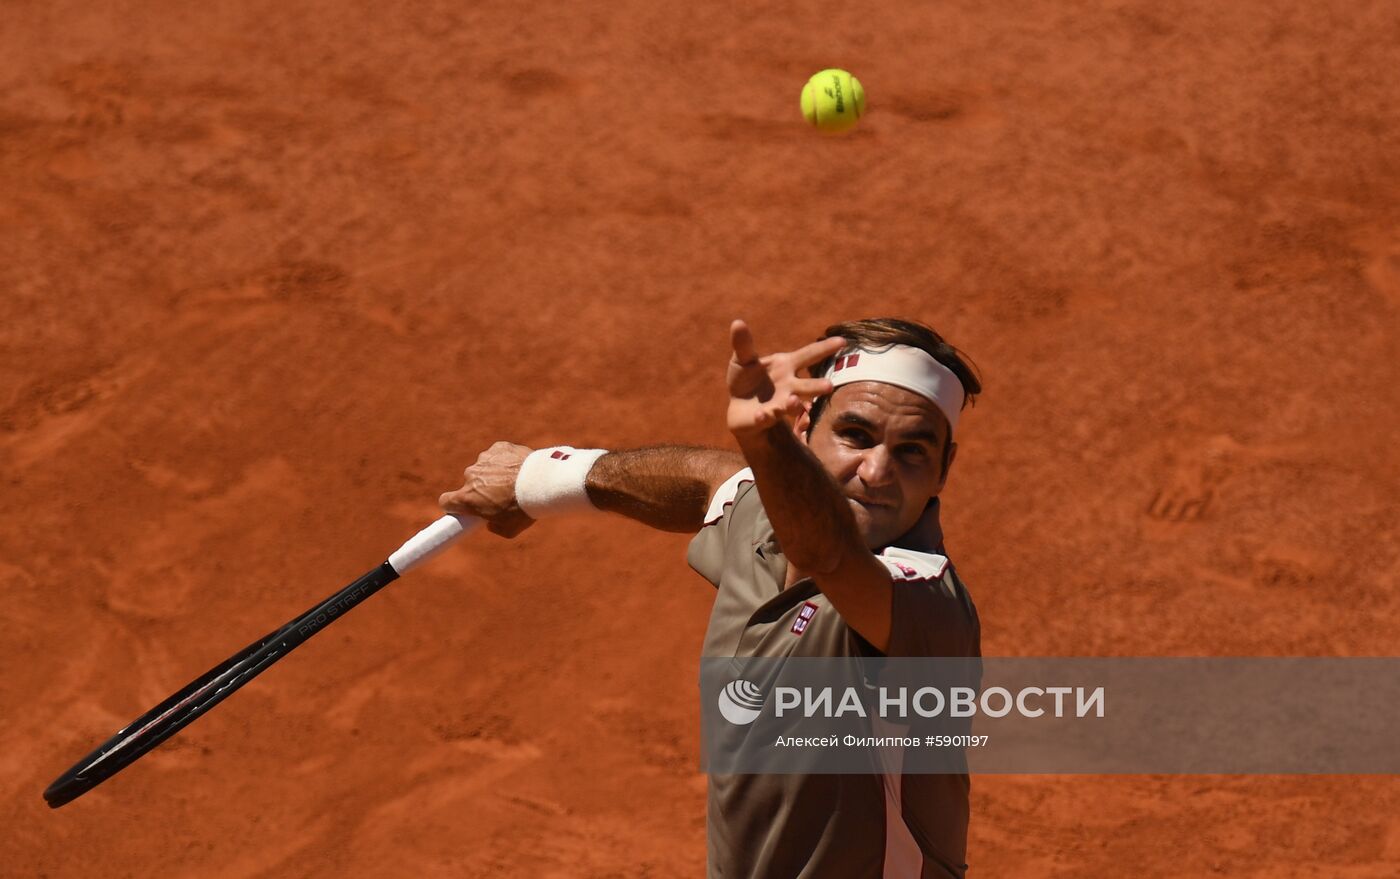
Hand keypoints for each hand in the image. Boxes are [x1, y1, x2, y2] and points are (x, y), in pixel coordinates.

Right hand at [438, 441, 535, 537]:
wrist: (543, 483)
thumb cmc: (525, 509)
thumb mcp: (509, 530)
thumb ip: (493, 527)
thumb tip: (489, 523)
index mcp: (468, 498)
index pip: (446, 502)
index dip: (454, 506)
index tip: (463, 508)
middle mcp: (471, 476)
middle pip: (469, 484)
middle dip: (481, 489)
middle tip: (502, 496)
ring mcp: (484, 459)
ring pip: (484, 468)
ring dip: (494, 474)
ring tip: (516, 482)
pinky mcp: (498, 447)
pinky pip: (497, 455)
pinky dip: (505, 460)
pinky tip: (519, 468)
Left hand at [726, 320, 845, 439]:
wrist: (739, 408)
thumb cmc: (747, 379)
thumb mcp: (743, 359)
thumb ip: (743, 344)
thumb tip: (737, 322)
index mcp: (786, 366)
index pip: (809, 355)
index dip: (825, 348)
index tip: (842, 341)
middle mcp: (789, 386)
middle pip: (806, 386)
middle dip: (817, 386)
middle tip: (829, 386)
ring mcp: (778, 403)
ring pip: (790, 405)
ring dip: (793, 404)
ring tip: (795, 401)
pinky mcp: (764, 418)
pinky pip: (765, 418)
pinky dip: (764, 416)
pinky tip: (761, 415)